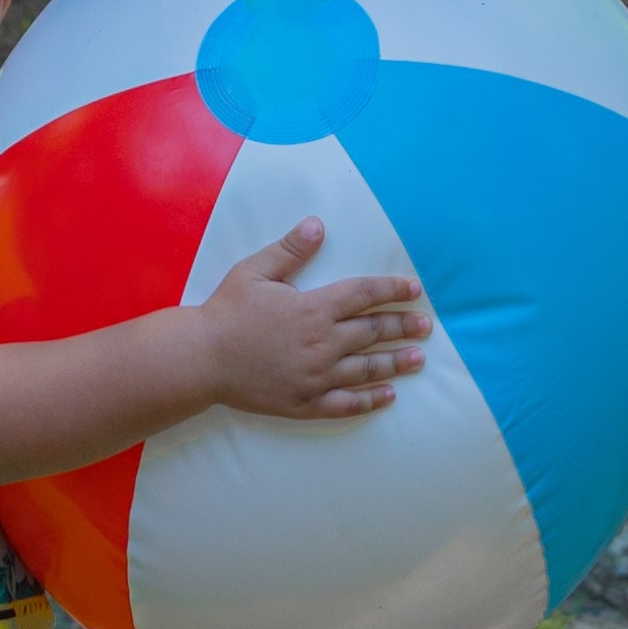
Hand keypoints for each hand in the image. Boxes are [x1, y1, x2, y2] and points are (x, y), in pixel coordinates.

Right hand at [191, 218, 432, 420]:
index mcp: (313, 308)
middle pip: (373, 332)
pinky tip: (388, 395)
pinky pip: (346, 403)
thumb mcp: (255, 271)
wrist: (202, 359)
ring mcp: (317, 376)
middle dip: (402, 326)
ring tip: (418, 359)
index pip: (364, 294)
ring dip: (395, 362)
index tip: (414, 289)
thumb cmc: (227, 312)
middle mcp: (322, 342)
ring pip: (366, 368)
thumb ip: (290, 249)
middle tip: (425, 326)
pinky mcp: (306, 402)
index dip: (391, 289)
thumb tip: (317, 225)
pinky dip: (370, 400)